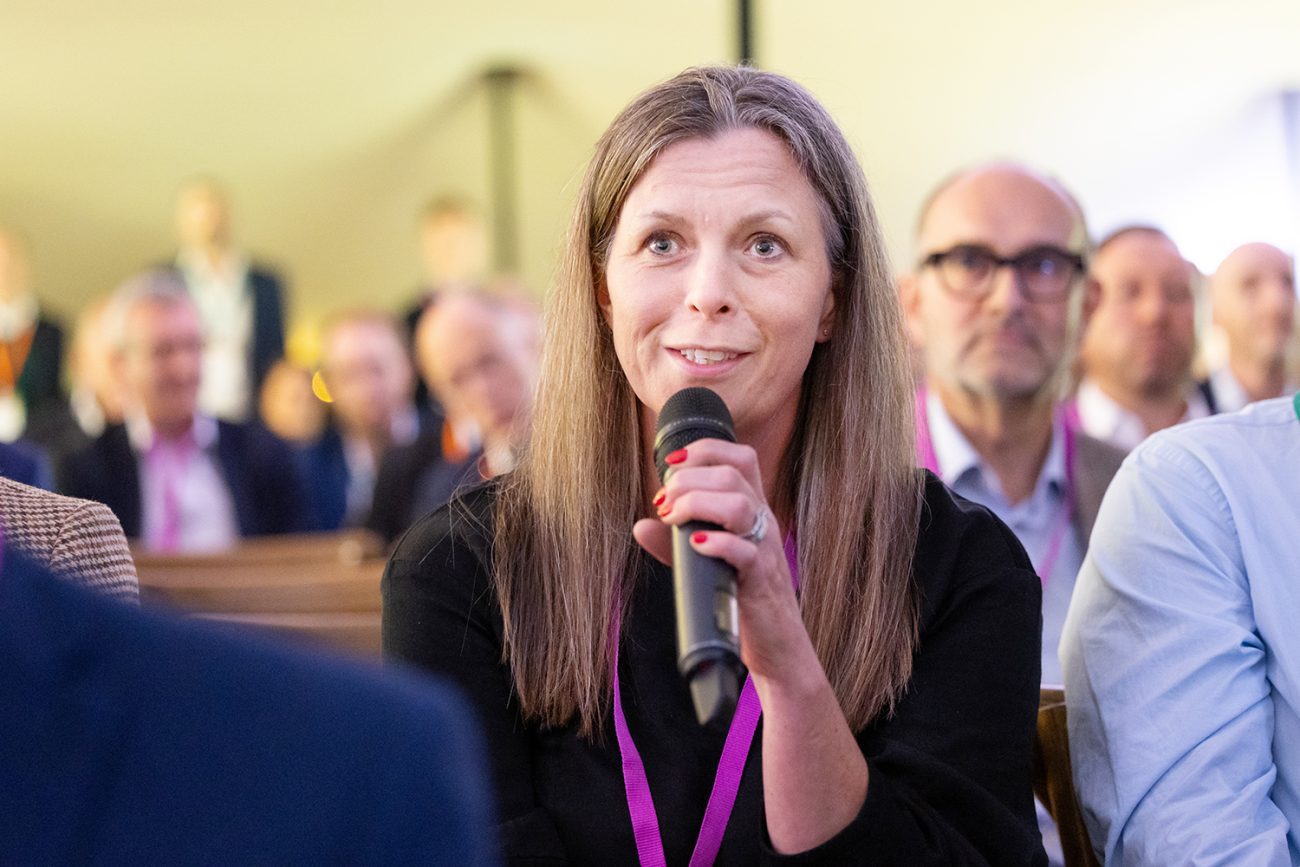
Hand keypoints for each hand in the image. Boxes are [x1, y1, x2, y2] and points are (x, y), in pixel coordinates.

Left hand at [632, 438, 810, 683]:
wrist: (777, 645)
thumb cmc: (742, 596)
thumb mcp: (706, 561)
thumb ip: (674, 543)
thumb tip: (640, 526)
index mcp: (753, 510)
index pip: (740, 457)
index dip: (704, 450)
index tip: (669, 465)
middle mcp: (763, 523)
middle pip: (733, 474)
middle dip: (688, 480)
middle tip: (663, 503)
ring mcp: (766, 550)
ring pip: (739, 505)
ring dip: (697, 504)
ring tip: (673, 520)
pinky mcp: (762, 580)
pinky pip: (746, 552)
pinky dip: (717, 544)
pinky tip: (694, 546)